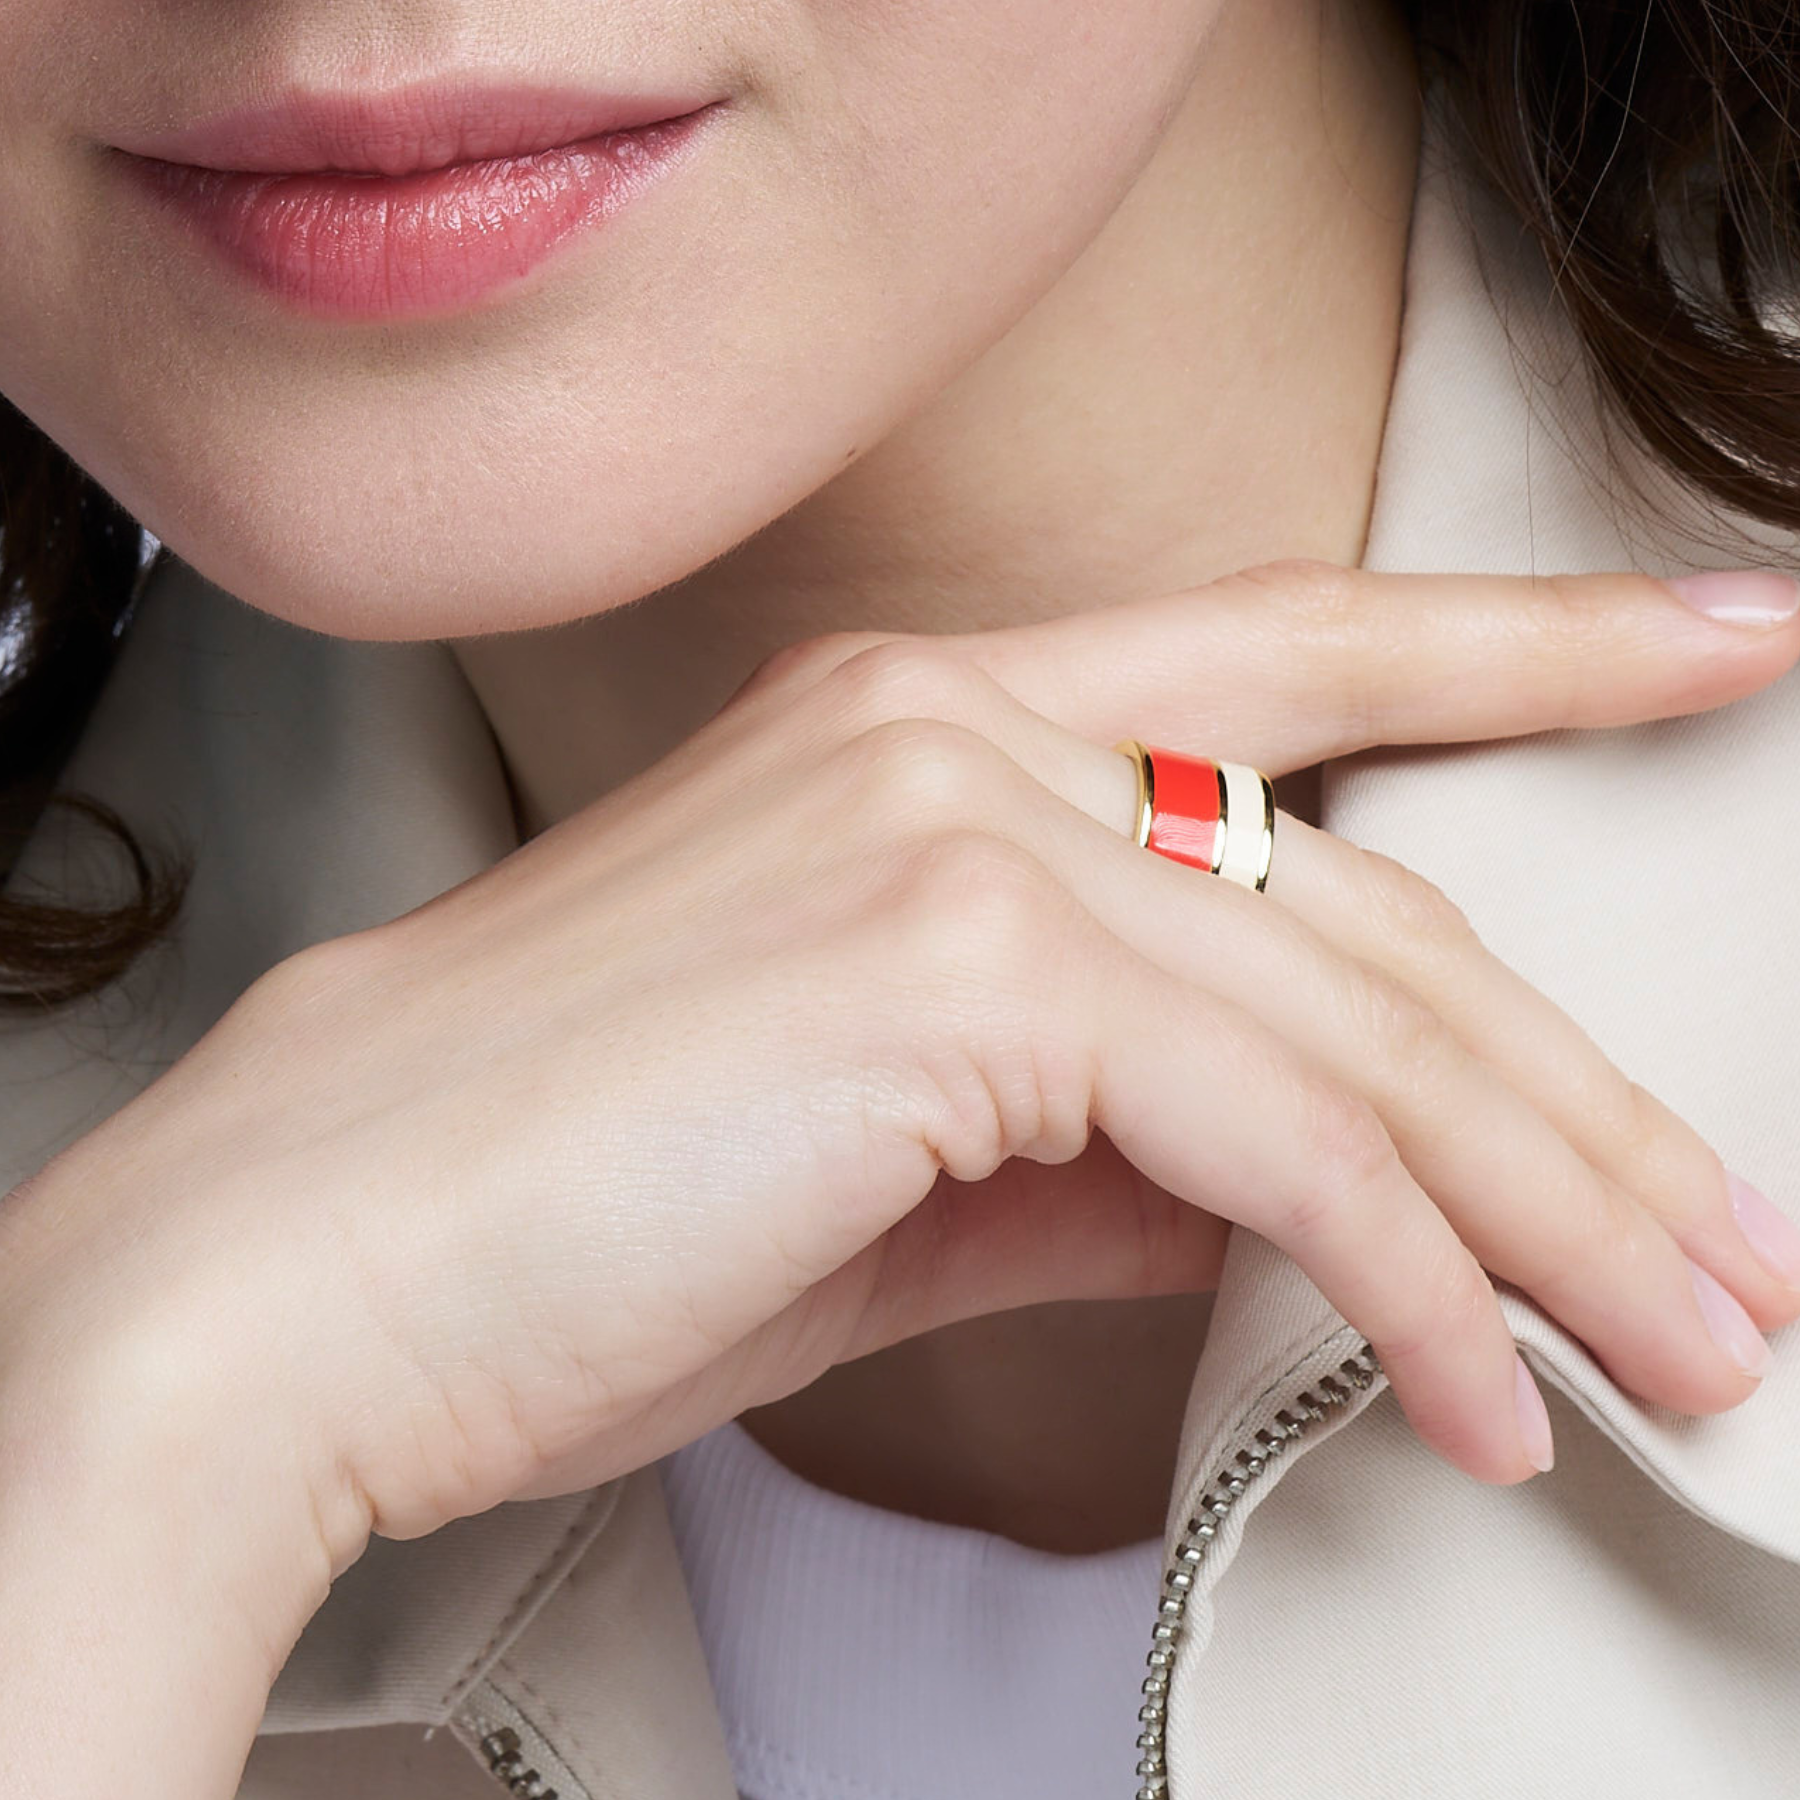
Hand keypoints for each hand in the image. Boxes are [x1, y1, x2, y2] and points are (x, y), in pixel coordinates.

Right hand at [10, 561, 1799, 1588]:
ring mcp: (953, 820)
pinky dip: (1406, 1283)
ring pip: (1368, 1024)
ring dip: (1548, 1213)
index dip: (1528, 647)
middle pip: (1380, 912)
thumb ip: (1104, 1126)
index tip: (1700, 644)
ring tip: (1662, 1346)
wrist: (304, 1269)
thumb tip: (1292, 1183)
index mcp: (925, 723)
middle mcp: (953, 727)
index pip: (1297, 668)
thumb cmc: (556, 1211)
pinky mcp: (952, 959)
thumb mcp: (897, 1150)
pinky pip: (1277, 1130)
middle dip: (1585, 1107)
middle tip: (1715, 1247)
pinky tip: (1467, 1394)